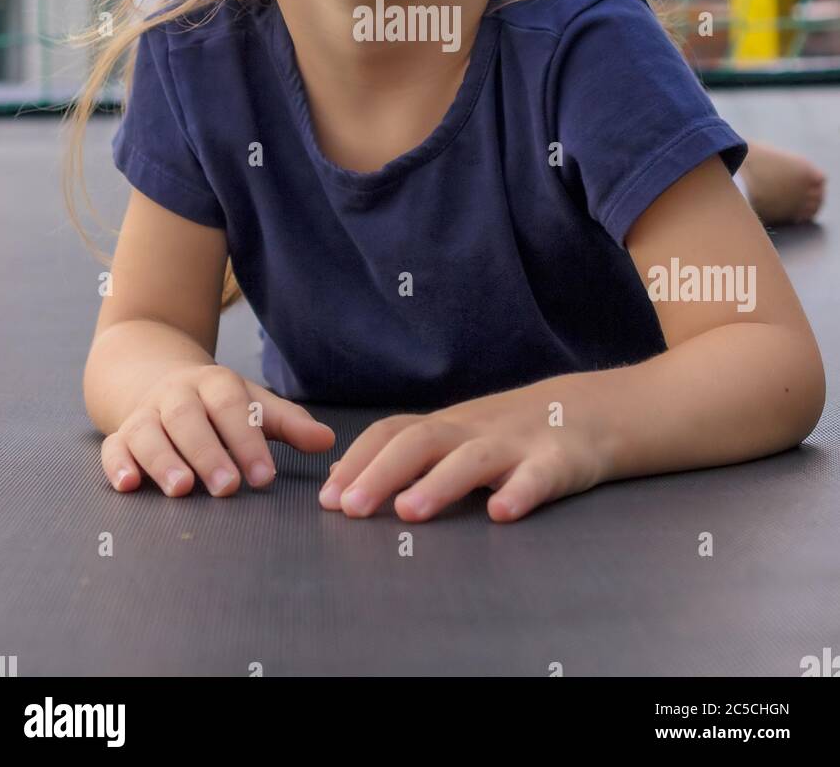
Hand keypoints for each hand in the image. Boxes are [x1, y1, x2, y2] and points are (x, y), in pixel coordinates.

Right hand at [101, 363, 335, 496]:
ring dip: (163, 460)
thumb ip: (287, 424)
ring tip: (181, 489)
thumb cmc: (216, 402)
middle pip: (189, 419)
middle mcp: (177, 395)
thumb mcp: (252, 403)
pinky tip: (128, 485)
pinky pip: (114, 446)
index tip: (265, 476)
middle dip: (209, 453)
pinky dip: (118, 464)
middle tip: (227, 488)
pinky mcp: (120, 434)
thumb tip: (327, 441)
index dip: (248, 441)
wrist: (154, 374)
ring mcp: (146, 414)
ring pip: (150, 432)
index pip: (233, 408)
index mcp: (215, 384)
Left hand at [318, 379, 612, 522]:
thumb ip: (412, 459)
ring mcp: (517, 444)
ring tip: (408, 513)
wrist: (595, 410)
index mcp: (448, 426)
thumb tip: (344, 484)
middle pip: (422, 441)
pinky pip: (539, 476)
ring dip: (439, 483)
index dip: (358, 461)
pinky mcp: (560, 461)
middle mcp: (475, 430)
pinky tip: (501, 513)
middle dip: (381, 473)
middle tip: (349, 509)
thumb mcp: (461, 439)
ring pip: (473, 458)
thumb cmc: (514, 434)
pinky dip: (520, 492)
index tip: (327, 499)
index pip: (393, 432)